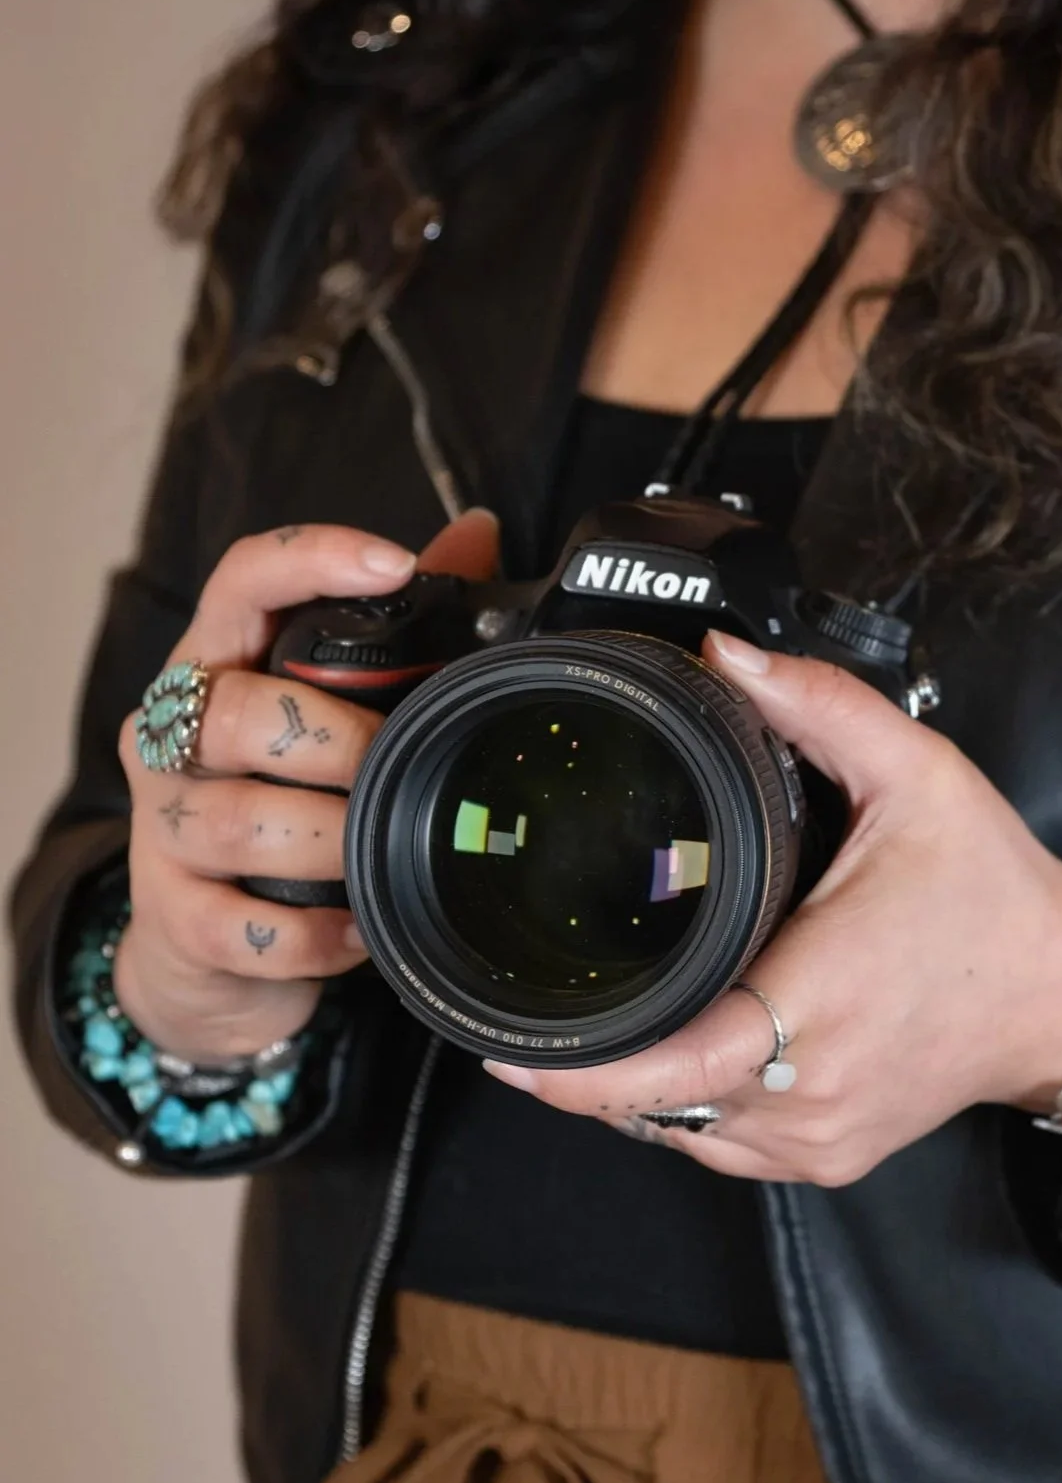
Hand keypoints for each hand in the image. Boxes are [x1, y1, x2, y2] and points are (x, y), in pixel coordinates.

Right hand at [114, 511, 498, 1062]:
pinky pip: (248, 928)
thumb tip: (478, 535)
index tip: (396, 564)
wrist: (204, 947)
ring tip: (381, 853)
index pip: (242, 581)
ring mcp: (162, 828)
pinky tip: (358, 928)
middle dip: (344, 745)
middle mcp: (170, 737)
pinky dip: (320, 936)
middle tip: (401, 769)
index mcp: (216, 667)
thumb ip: (397, 627)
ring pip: (241, 823)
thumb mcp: (330, 712)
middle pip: (238, 713)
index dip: (312, 559)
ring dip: (335, 844)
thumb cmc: (280, 803)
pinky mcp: (173, 917)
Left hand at [483, 629, 1061, 1184]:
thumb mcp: (919, 777)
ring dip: (630, 1087)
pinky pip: (717, 1148)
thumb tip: (724, 658)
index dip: (580, 1072)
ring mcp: (818, 1140)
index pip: (670, 1068)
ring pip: (677, 1134)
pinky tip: (670, 1055)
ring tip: (599, 1026)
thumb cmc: (993, 895)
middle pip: (652, 1104)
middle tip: (535, 1010)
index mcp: (818, 1005)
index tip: (507, 1050)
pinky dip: (679, 1108)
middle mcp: (811, 1092)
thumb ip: (820, 707)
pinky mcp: (828, 1160)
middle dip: (586, 1065)